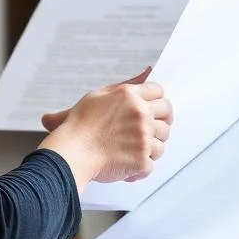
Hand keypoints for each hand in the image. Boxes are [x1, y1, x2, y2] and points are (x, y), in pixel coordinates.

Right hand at [40, 67, 172, 183]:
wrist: (72, 152)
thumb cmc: (79, 125)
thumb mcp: (98, 95)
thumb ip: (125, 86)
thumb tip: (147, 71)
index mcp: (130, 96)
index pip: (158, 91)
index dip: (156, 100)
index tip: (152, 108)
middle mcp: (141, 114)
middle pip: (167, 113)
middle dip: (161, 120)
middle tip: (150, 128)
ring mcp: (144, 138)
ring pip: (162, 141)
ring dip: (150, 146)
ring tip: (132, 148)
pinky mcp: (142, 160)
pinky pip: (152, 164)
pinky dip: (140, 167)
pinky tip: (127, 164)